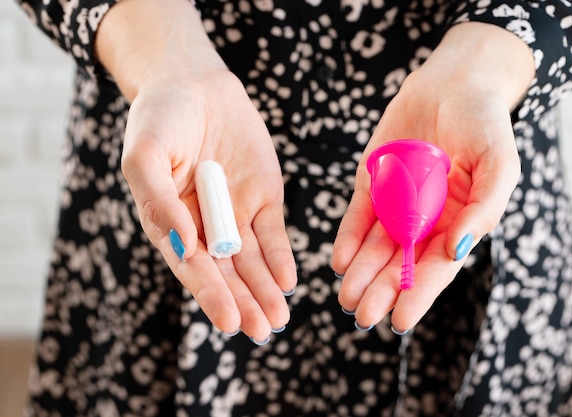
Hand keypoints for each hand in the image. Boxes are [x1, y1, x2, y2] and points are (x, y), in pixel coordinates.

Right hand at [95, 0, 295, 342]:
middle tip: (261, 330)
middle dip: (244, 302)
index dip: (210, 295)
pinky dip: (280, 256)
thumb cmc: (159, 118)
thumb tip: (185, 244)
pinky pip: (273, 233)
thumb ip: (158, 199)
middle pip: (226, 273)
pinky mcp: (263, 198)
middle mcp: (204, 227)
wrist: (194, 84)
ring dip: (265, 289)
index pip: (192, 268)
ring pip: (253, 261)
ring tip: (278, 317)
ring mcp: (236, 215)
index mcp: (170, 224)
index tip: (229, 321)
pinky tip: (287, 280)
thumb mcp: (144, 155)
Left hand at [332, 23, 533, 332]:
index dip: (418, 294)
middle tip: (362, 316)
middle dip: (381, 290)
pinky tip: (339, 259)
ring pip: (375, 246)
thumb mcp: (499, 164)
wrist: (452, 82)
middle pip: (400, 264)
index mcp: (458, 222)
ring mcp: (396, 202)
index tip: (400, 319)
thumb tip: (458, 249)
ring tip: (345, 297)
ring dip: (360, 272)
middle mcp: (425, 220)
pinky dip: (348, 237)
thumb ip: (484, 208)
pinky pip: (358, 215)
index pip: (436, 267)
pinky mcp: (372, 183)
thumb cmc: (484, 123)